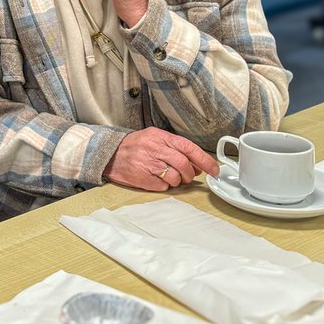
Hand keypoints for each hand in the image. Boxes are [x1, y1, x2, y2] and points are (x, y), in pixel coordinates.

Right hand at [104, 127, 218, 190]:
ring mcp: (147, 163)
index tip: (215, 170)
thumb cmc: (134, 147)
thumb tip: (198, 165)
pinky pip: (163, 186)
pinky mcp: (142, 178)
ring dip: (177, 181)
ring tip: (169, 177)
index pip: (189, 147)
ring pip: (175, 177)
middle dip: (189, 174)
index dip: (205, 160)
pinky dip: (164, 185)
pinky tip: (156, 179)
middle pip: (184, 164)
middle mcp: (154, 148)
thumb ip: (176, 149)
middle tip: (187, 176)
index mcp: (160, 137)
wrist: (109, 153)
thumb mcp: (155, 138)